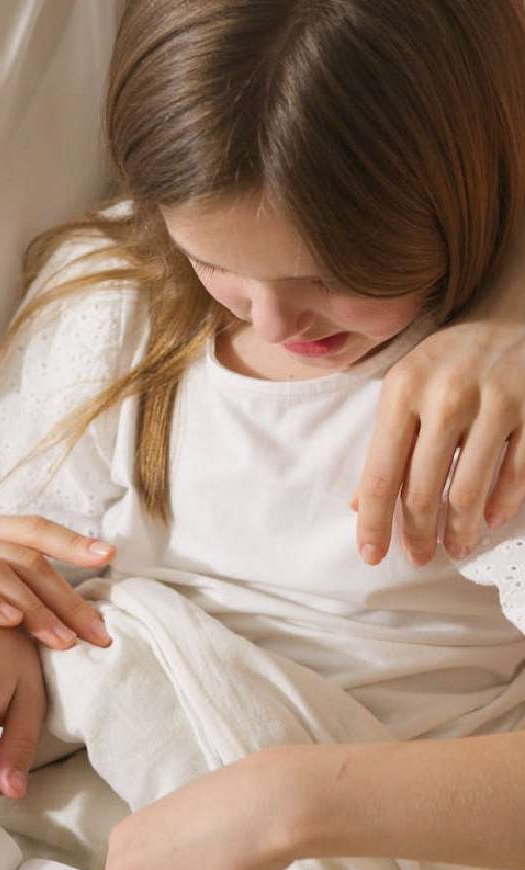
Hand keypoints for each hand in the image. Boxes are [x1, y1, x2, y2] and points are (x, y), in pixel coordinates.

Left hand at [354, 212, 524, 567]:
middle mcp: (445, 396)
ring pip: (469, 488)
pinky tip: (490, 520)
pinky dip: (502, 504)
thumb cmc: (449, 359)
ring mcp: (493, 401)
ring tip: (455, 548)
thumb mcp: (406, 388)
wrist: (509, 312)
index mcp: (402, 390)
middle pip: (423, 488)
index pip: (382, 473)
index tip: (371, 555)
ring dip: (460, 529)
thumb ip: (386, 445)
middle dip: (418, 533)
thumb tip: (361, 505)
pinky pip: (516, 472)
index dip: (375, 522)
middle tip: (418, 557)